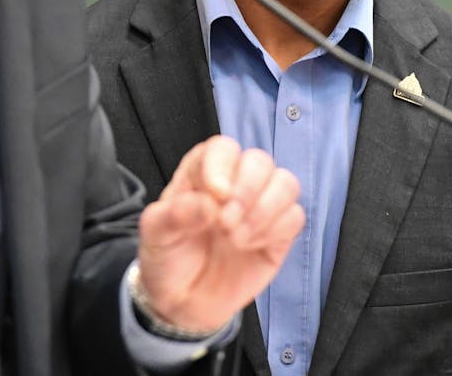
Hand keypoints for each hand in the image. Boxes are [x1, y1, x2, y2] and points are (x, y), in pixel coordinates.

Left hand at [134, 135, 304, 332]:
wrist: (183, 302)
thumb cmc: (168, 256)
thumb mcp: (156, 234)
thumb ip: (175, 214)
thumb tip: (209, 204)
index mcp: (203, 172)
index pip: (223, 149)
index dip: (222, 167)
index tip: (217, 196)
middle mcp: (235, 183)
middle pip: (260, 161)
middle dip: (246, 193)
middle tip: (224, 225)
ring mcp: (259, 207)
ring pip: (286, 184)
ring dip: (264, 211)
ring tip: (236, 239)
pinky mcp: (279, 234)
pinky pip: (295, 216)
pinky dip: (275, 230)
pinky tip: (250, 246)